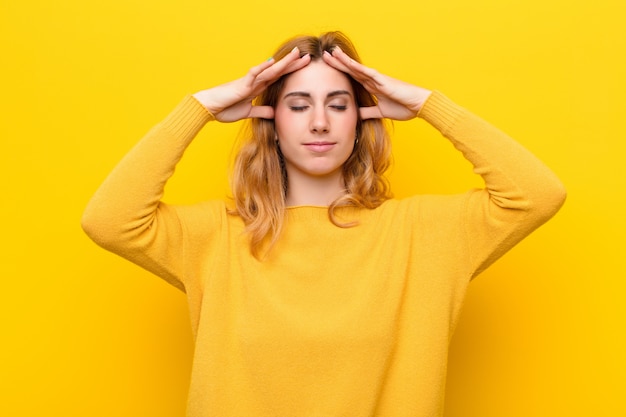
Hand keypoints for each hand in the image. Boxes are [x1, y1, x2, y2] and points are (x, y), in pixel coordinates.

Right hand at [193, 47, 310, 121]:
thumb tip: (274, 112)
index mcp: (258, 87)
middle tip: (308, 56)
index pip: (278, 77)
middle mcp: (256, 81)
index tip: (304, 66)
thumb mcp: (249, 112)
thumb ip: (261, 111)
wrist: (209, 108)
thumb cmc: (225, 109)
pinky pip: (253, 74)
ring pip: (270, 69)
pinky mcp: (241, 84)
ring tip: (296, 54)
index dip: (291, 72)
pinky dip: (262, 67)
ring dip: (283, 62)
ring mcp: (249, 81)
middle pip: (278, 71)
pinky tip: (272, 61)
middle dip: (293, 64)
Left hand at [322, 47, 431, 120]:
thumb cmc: (403, 107)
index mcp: (372, 86)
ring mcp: (378, 79)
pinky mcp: (383, 81)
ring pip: (357, 68)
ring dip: (344, 61)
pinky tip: (348, 63)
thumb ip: (367, 112)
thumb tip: (355, 114)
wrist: (418, 105)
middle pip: (351, 69)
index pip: (352, 77)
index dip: (340, 71)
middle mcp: (373, 80)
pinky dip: (358, 68)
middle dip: (338, 63)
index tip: (328, 67)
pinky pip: (368, 73)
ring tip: (332, 53)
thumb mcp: (379, 112)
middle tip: (324, 55)